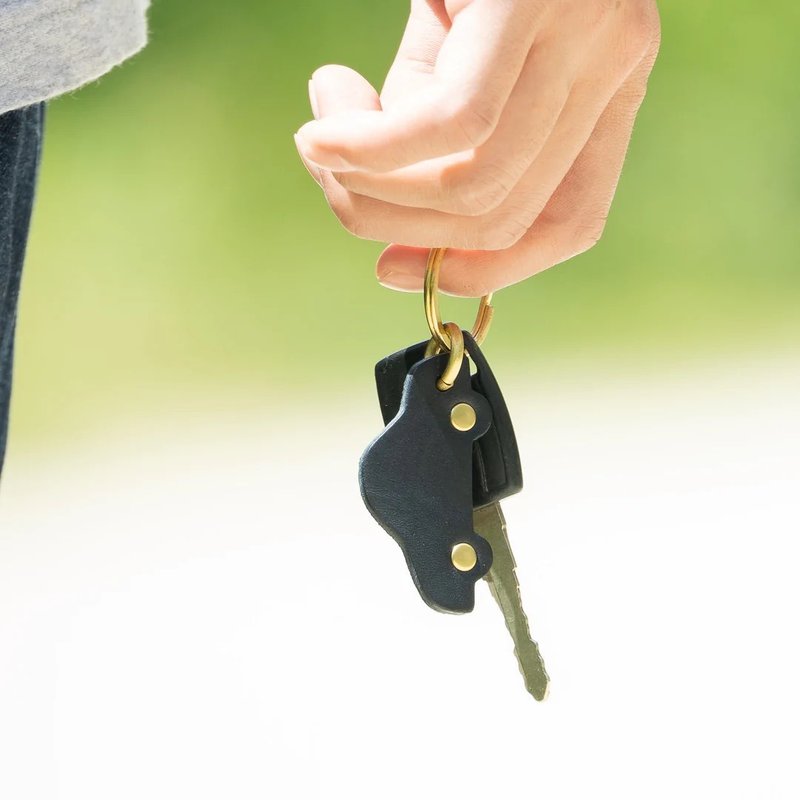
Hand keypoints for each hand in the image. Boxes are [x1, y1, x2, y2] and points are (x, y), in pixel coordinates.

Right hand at [295, 0, 659, 296]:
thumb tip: (397, 237)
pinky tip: (321, 117)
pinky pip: (448, 124)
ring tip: (320, 141)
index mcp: (607, 90)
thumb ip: (441, 140)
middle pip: (508, 213)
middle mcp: (614, 65)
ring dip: (374, 187)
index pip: (571, 223)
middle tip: (331, 180)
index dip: (486, 271)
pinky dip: (368, 146)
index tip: (395, 273)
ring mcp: (589, 31)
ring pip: (477, 182)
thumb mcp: (460, 51)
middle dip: (398, 228)